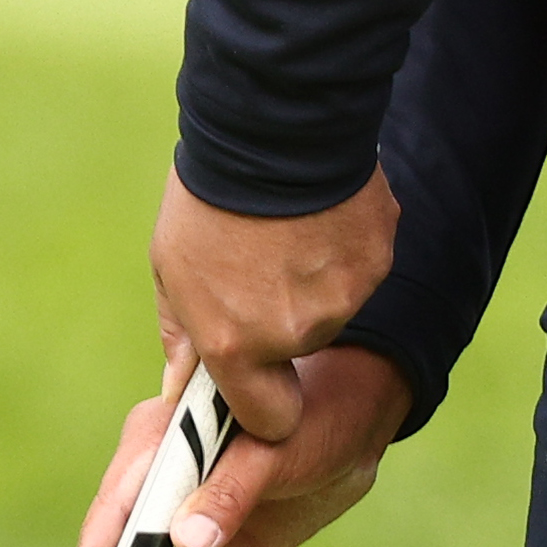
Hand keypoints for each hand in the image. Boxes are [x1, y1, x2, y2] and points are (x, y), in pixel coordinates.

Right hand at [42, 342, 412, 546]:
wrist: (359, 416)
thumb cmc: (314, 410)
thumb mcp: (274, 450)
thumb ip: (230, 492)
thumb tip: (186, 543)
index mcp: (162, 439)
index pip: (119, 505)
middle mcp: (163, 478)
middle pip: (117, 544)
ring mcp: (188, 513)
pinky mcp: (218, 542)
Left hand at [149, 166, 397, 447]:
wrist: (269, 127)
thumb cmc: (208, 198)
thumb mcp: (170, 268)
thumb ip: (182, 337)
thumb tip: (179, 388)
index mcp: (237, 344)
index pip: (269, 420)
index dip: (265, 402)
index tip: (260, 378)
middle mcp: (294, 333)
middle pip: (301, 351)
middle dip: (282, 320)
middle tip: (260, 264)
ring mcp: (342, 298)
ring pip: (332, 307)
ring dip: (312, 280)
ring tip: (287, 230)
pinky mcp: (376, 260)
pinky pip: (359, 269)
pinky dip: (342, 248)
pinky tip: (318, 213)